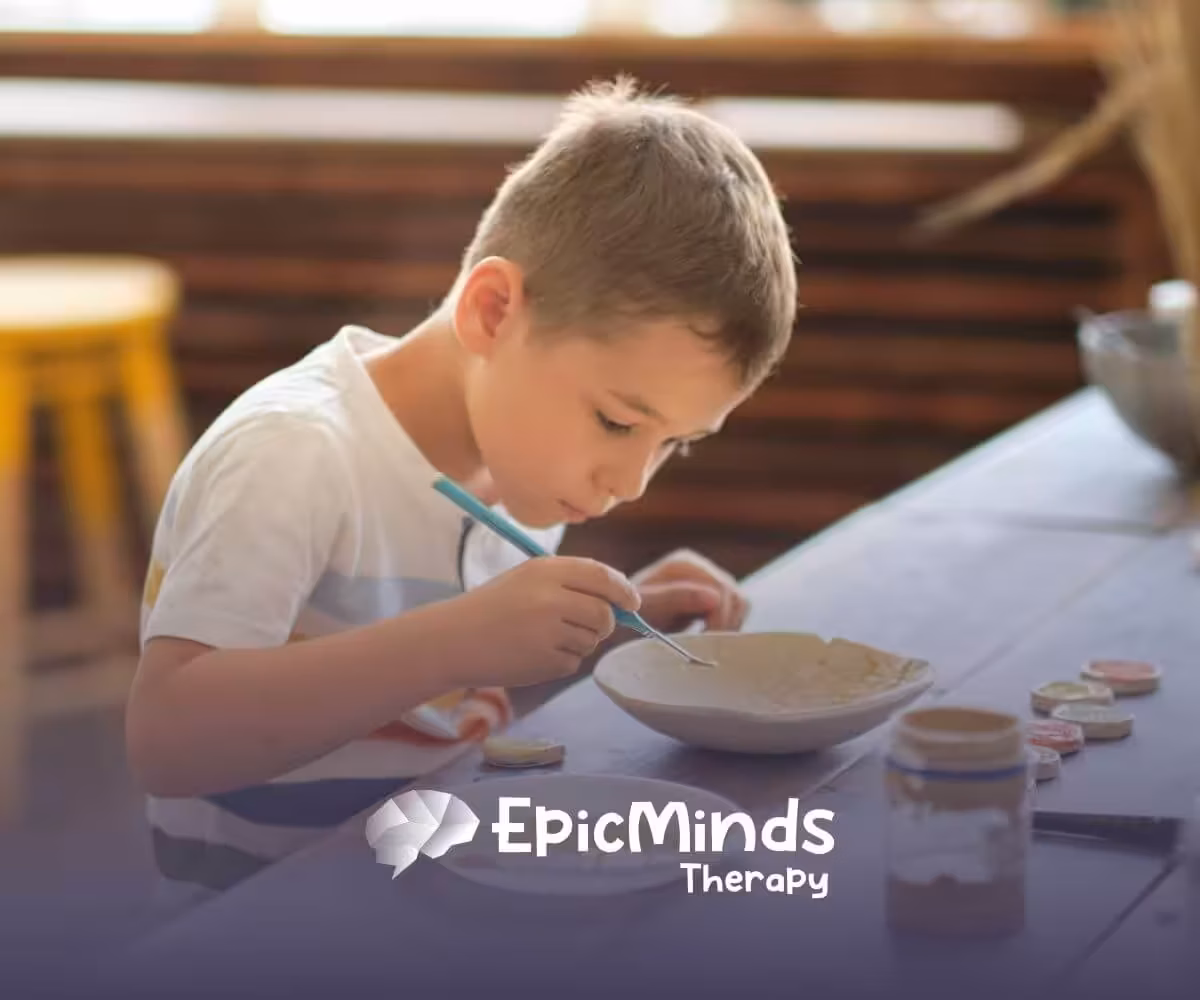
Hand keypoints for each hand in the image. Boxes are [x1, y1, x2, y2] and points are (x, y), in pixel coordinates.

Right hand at [449, 556, 640, 687]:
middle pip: (604, 613)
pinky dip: (561, 661)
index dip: (623, 590)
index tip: (632, 602)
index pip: (602, 576)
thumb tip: (621, 600)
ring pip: (591, 640)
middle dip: (604, 623)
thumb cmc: (493, 607)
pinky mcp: (545, 660)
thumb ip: (572, 583)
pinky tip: (533, 654)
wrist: (453, 639)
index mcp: (547, 570)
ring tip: (543, 638)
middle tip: (589, 626)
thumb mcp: (528, 579)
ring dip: (579, 642)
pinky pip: (573, 663)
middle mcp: (551, 598)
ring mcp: (549, 631)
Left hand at [630, 548, 748, 633]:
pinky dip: (728, 625)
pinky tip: (708, 636)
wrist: (622, 614)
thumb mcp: (649, 605)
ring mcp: (709, 579)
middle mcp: (700, 567)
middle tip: (708, 649)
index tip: (708, 643)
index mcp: (684, 565)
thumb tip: (715, 597)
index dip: (718, 619)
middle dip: (724, 625)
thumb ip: (676, 598)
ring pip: (740, 604)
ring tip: (707, 643)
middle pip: (734, 597)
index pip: (720, 590)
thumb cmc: (629, 610)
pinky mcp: (714, 594)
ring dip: (728, 626)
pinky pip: (736, 611)